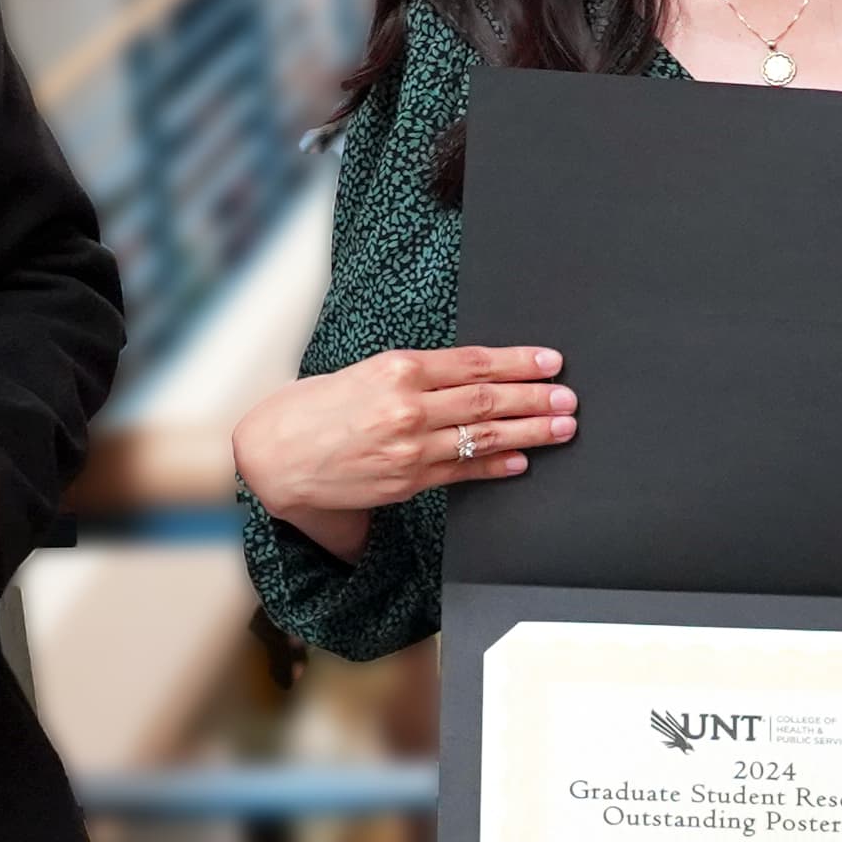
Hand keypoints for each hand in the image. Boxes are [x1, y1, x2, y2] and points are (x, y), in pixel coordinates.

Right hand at [228, 345, 575, 558]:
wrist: (273, 456)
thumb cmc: (313, 409)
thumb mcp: (362, 373)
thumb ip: (412, 375)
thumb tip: (466, 377)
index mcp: (396, 369)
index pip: (473, 363)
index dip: (518, 362)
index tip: (550, 361)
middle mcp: (406, 406)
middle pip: (486, 399)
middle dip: (535, 398)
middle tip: (568, 397)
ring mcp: (409, 447)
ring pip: (481, 436)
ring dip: (529, 432)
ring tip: (561, 427)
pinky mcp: (406, 481)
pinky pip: (461, 472)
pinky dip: (494, 465)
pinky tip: (521, 462)